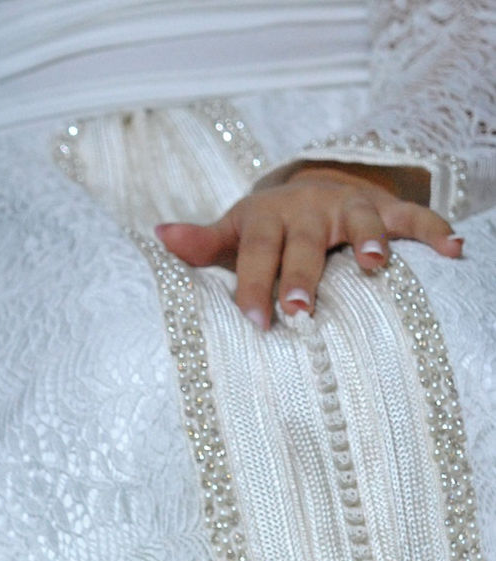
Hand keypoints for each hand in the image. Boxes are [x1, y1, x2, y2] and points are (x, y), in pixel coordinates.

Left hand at [155, 162, 461, 328]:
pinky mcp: (382, 208)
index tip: (254, 320)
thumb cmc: (262, 230)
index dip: (253, 286)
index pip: (255, 256)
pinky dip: (433, 231)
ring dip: (369, 239)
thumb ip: (200, 244)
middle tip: (300, 310)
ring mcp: (347, 207)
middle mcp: (306, 210)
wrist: (306, 187)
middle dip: (303, 275)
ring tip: (376, 265)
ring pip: (360, 219)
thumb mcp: (231, 234)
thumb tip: (160, 238)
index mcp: (265, 221)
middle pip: (304, 244)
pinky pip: (411, 217)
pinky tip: (452, 251)